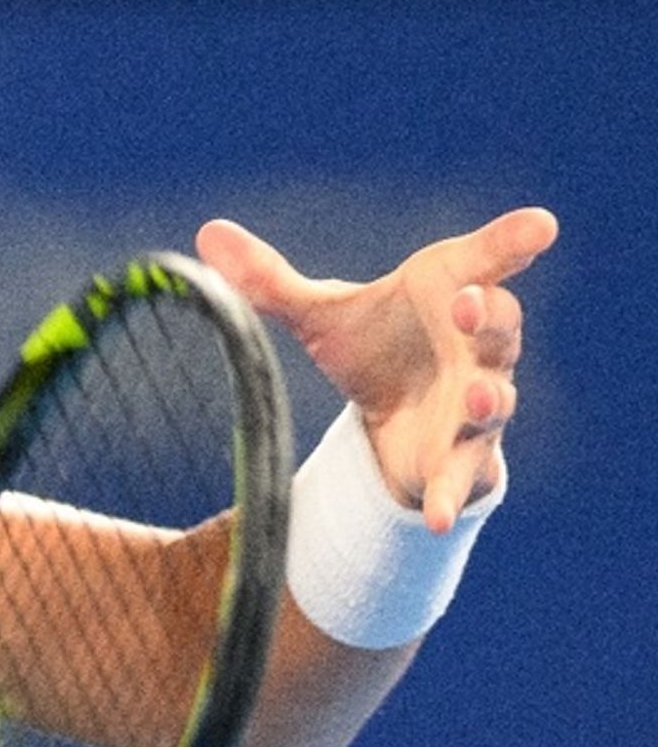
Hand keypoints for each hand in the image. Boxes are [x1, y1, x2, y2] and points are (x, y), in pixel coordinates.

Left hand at [195, 207, 556, 533]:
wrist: (391, 414)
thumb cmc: (373, 344)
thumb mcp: (320, 315)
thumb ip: (269, 282)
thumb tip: (206, 234)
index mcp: (450, 292)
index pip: (485, 260)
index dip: (512, 241)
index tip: (540, 226)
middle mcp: (475, 346)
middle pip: (497, 325)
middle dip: (487, 314)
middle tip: (467, 304)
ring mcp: (477, 403)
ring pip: (495, 397)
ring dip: (488, 397)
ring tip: (476, 395)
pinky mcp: (463, 457)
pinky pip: (464, 478)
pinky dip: (452, 498)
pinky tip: (440, 520)